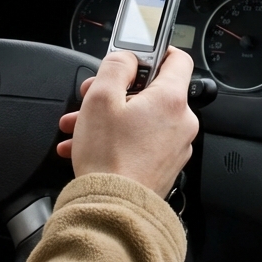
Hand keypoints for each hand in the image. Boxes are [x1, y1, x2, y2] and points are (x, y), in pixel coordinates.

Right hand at [56, 48, 198, 198]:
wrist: (113, 209)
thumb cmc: (109, 159)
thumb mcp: (100, 99)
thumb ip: (115, 67)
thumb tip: (126, 58)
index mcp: (171, 100)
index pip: (176, 59)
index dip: (154, 51)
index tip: (136, 55)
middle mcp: (181, 122)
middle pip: (151, 92)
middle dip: (116, 91)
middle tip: (92, 96)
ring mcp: (175, 146)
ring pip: (141, 118)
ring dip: (111, 117)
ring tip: (80, 126)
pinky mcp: (164, 165)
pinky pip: (141, 141)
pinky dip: (118, 138)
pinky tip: (88, 146)